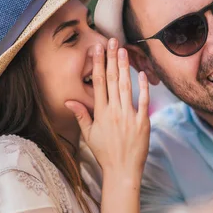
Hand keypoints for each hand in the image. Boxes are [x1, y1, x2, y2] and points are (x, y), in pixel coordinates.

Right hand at [65, 38, 149, 177]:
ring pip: (126, 86)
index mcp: (100, 113)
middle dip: (111, 59)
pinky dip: (143, 86)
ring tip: (123, 50)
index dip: (98, 64)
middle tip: (112, 41)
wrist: (122, 171)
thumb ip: (81, 115)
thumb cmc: (105, 153)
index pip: (99, 83)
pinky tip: (141, 73)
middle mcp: (114, 112)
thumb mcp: (89, 134)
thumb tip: (69, 100)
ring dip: (124, 67)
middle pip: (112, 80)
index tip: (97, 49)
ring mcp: (129, 116)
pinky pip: (143, 100)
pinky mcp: (143, 122)